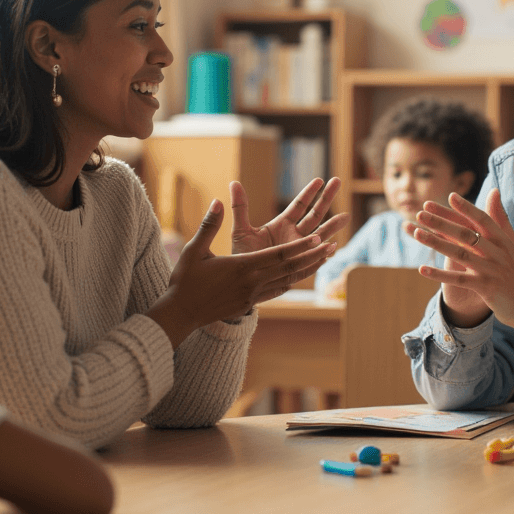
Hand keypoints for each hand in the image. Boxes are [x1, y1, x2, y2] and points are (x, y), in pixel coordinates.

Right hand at [147, 200, 335, 346]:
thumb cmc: (185, 280)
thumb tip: (218, 200)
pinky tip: (300, 276)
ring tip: (325, 258)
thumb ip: (210, 224)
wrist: (181, 313)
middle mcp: (252, 282)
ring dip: (308, 268)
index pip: (278, 255)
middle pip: (289, 267)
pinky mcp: (250, 303)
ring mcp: (252, 295)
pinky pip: (278, 290)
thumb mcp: (195, 249)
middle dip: (312, 255)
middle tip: (332, 245)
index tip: (318, 237)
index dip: (300, 246)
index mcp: (242, 267)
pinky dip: (293, 281)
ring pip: (287, 280)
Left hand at [230, 177, 349, 254]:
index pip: (299, 205)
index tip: (319, 179)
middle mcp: (294, 236)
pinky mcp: (300, 266)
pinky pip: (315, 258)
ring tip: (346, 216)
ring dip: (333, 226)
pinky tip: (333, 246)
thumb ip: (240, 207)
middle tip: (338, 181)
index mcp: (281, 224)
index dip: (309, 192)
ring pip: (320, 235)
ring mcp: (299, 250)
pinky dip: (323, 252)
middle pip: (315, 214)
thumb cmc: (241, 256)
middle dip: (326, 198)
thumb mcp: (240, 230)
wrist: (242, 282)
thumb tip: (234, 182)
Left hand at [405, 190, 513, 337]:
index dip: (467, 208)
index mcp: (502, 240)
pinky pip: (458, 279)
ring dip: (436, 243)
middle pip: (466, 234)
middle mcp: (497, 253)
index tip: (450, 196)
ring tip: (417, 233)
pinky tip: (422, 269)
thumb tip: (494, 190)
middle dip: (442, 222)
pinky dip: (440, 274)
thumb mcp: (512, 243)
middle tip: (421, 212)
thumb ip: (500, 218)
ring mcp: (491, 270)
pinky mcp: (484, 288)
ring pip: (459, 254)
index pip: (482, 219)